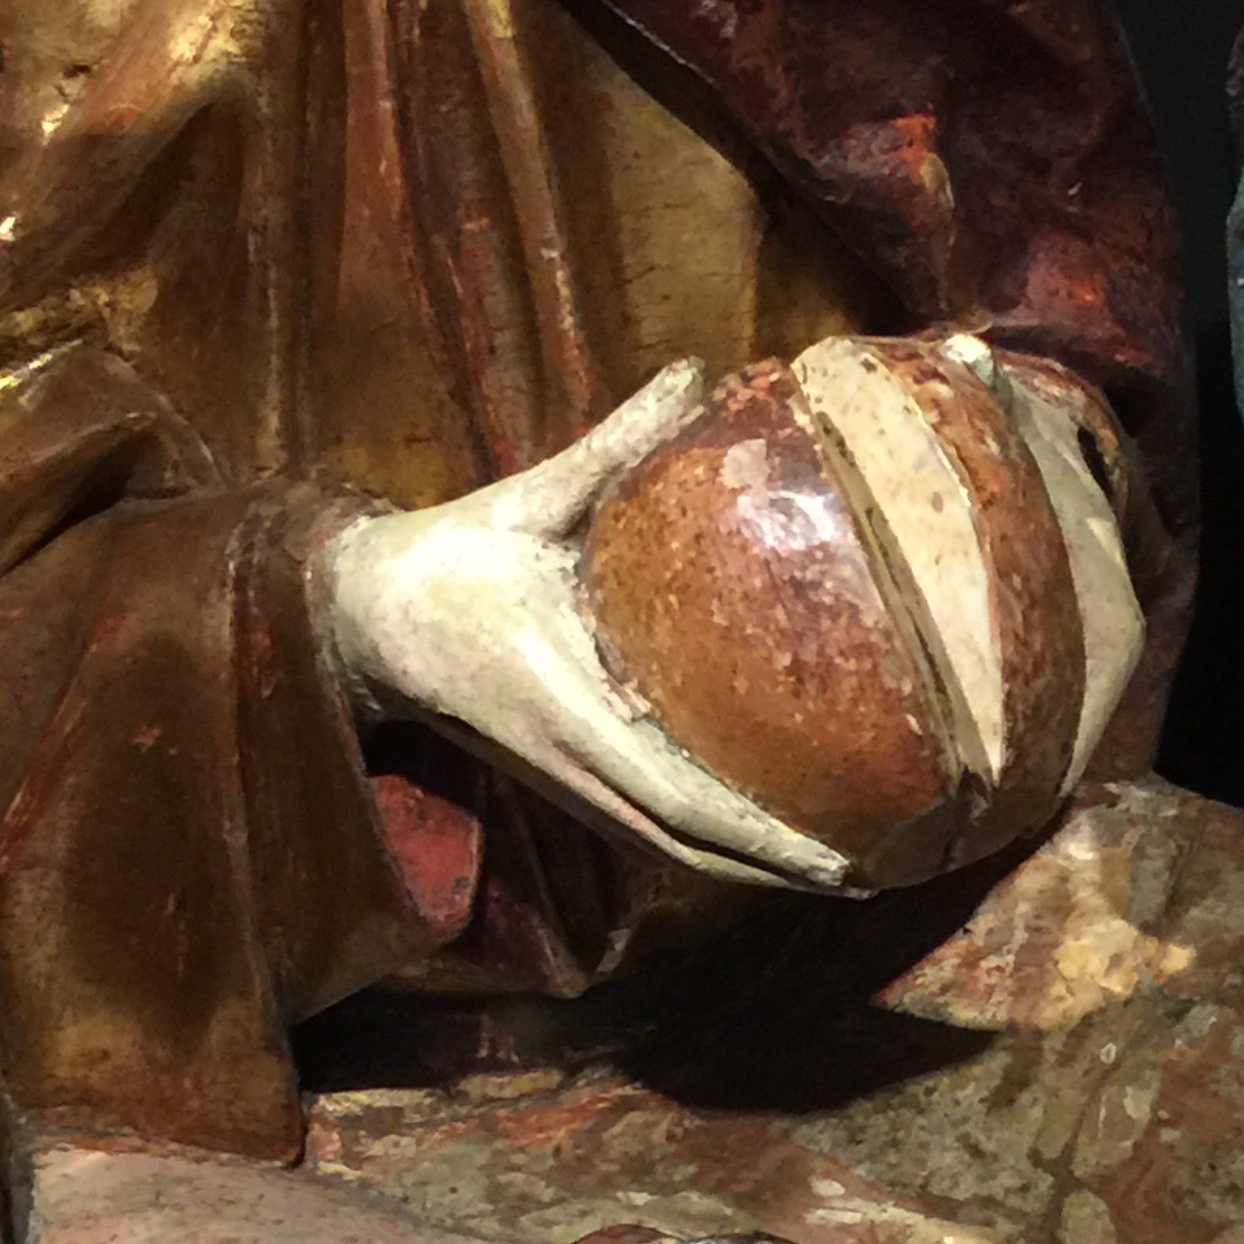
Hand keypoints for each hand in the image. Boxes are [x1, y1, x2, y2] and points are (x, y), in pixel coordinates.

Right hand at [321, 361, 846, 890]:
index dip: (765, 837)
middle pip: (695, 852)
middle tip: (882, 871)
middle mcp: (573, 765)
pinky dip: (716, 851)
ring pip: (675, 855)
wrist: (362, 622)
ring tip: (848, 869)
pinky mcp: (566, 781)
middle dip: (786, 869)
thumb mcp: (525, 498)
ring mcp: (569, 784)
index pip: (682, 800)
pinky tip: (774, 841)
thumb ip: (613, 445)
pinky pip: (652, 834)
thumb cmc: (445, 558)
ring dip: (758, 872)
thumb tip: (698, 371)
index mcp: (567, 707)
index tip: (841, 851)